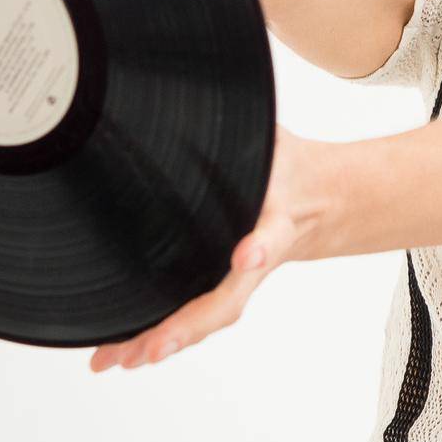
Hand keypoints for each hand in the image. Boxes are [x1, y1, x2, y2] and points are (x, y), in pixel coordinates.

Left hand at [89, 123, 329, 372]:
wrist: (321, 200)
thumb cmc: (286, 164)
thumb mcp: (271, 136)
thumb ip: (244, 128)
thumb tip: (207, 83)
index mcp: (277, 215)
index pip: (272, 233)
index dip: (261, 246)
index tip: (249, 255)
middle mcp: (259, 255)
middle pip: (229, 298)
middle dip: (191, 323)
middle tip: (153, 346)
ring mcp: (242, 279)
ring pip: (207, 317)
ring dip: (165, 340)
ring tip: (121, 359)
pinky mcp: (223, 288)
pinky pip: (194, 318)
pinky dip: (158, 337)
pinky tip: (121, 353)